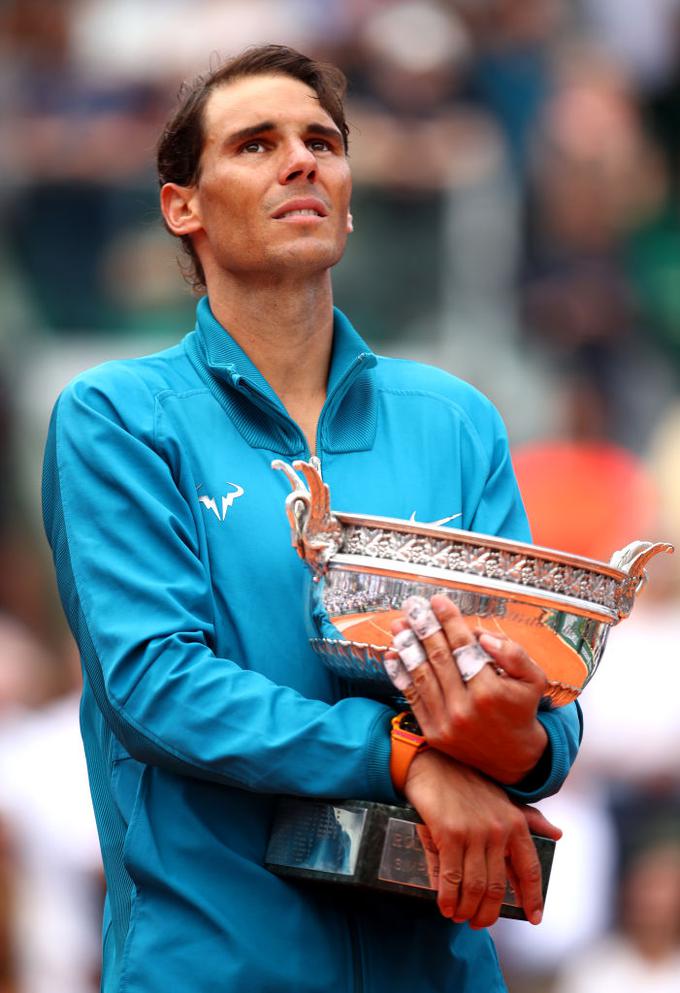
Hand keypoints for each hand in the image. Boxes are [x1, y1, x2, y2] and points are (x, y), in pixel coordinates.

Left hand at [389, 594, 547, 783]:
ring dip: (407, 646)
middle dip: (424, 627)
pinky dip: (401, 674)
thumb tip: (481, 636)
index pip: (463, 646)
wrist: (512, 757)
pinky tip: (393, 654)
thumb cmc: (521, 709)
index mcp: (490, 691)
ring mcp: (445, 721)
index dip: (449, 621)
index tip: (438, 601)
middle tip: (413, 605)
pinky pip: (413, 696)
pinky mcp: (433, 731)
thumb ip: (513, 654)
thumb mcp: (533, 679)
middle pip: (438, 657)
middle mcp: (464, 707)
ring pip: (421, 675)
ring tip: (399, 624)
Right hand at [404, 749, 560, 926]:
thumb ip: (529, 818)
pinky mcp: (448, 833)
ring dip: (467, 909)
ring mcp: (473, 832)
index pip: (529, 869)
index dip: (532, 897)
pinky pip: (450, 877)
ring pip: (474, 886)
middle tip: (479, 923)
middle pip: (496, 887)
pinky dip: (448, 897)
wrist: (434, 763)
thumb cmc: (470, 783)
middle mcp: (498, 829)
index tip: (534, 918)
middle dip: (488, 912)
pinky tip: (445, 906)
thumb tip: (558, 834)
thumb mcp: (503, 799)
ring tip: (460, 917)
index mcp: (516, 823)